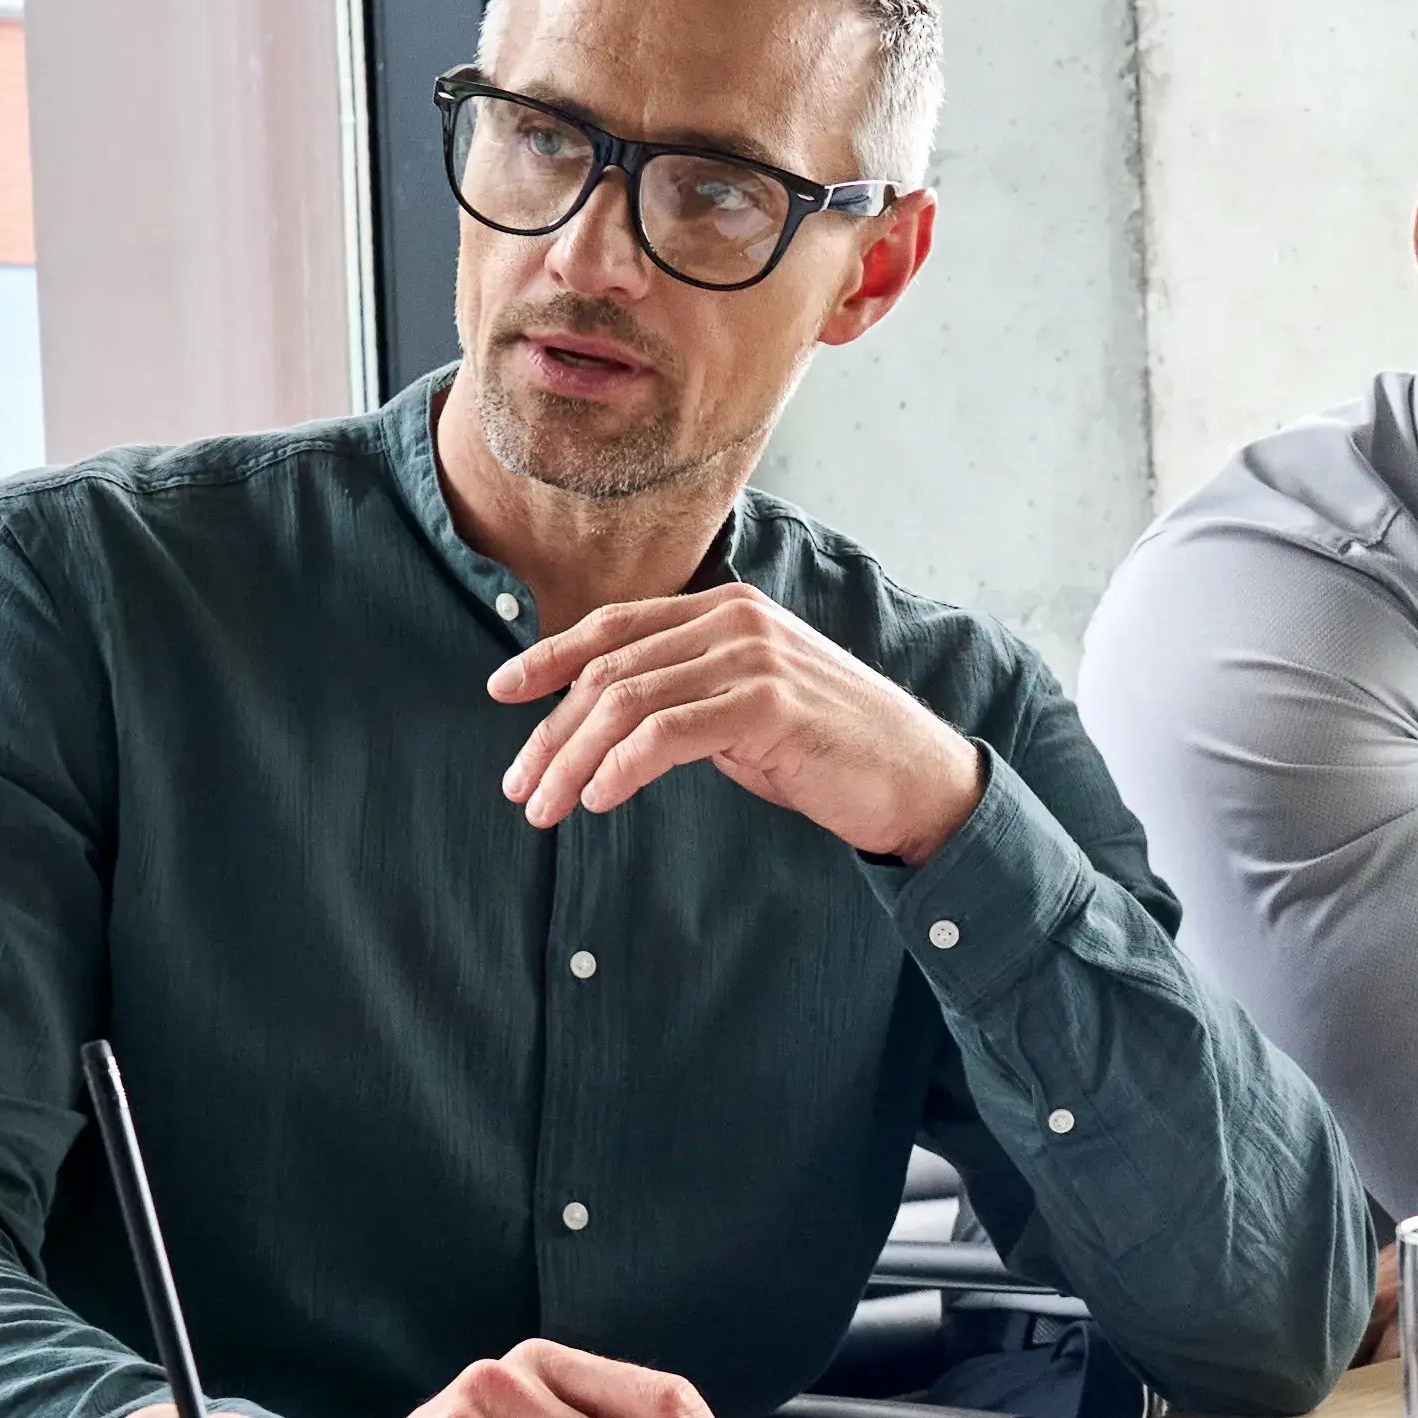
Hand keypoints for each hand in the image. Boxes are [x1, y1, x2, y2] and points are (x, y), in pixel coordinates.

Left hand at [490, 586, 986, 863]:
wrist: (916, 778)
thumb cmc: (827, 750)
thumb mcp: (744, 709)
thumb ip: (685, 697)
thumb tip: (604, 725)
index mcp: (725, 608)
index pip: (616, 625)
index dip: (550, 656)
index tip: (501, 692)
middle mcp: (735, 619)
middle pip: (610, 669)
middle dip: (551, 732)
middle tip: (520, 787)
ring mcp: (753, 657)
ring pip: (627, 702)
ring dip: (573, 760)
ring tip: (546, 808)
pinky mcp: (769, 705)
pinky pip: (668, 734)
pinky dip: (621, 768)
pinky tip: (599, 800)